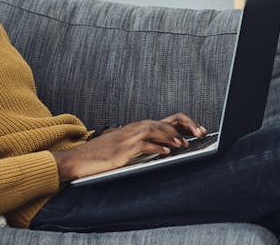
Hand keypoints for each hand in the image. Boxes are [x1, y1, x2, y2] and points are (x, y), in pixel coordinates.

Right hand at [50, 113, 207, 181]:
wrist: (79, 159)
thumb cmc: (103, 154)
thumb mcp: (128, 146)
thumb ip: (146, 144)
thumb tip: (168, 149)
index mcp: (139, 127)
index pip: (169, 120)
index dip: (187, 124)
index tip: (200, 132)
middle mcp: (136, 128)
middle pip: (167, 122)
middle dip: (186, 128)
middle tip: (199, 135)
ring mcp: (129, 137)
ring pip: (156, 130)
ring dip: (173, 138)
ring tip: (184, 145)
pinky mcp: (123, 149)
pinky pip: (144, 145)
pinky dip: (157, 147)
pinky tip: (167, 152)